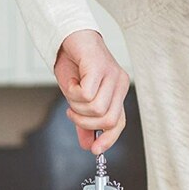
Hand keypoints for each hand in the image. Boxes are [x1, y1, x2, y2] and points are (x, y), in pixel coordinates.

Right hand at [54, 29, 129, 153]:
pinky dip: (73, 92)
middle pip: (108, 120)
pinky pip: (87, 94)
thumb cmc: (75, 65)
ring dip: (77, 106)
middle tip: (72, 111)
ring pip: (97, 109)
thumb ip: (84, 122)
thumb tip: (88, 145)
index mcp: (118, 92)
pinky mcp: (100, 67)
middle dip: (85, 122)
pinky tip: (71, 82)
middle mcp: (120, 84)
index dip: (108, 139)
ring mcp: (112, 75)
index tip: (95, 150)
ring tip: (71, 93)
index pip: (119, 123)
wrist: (68, 38)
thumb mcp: (78, 99)